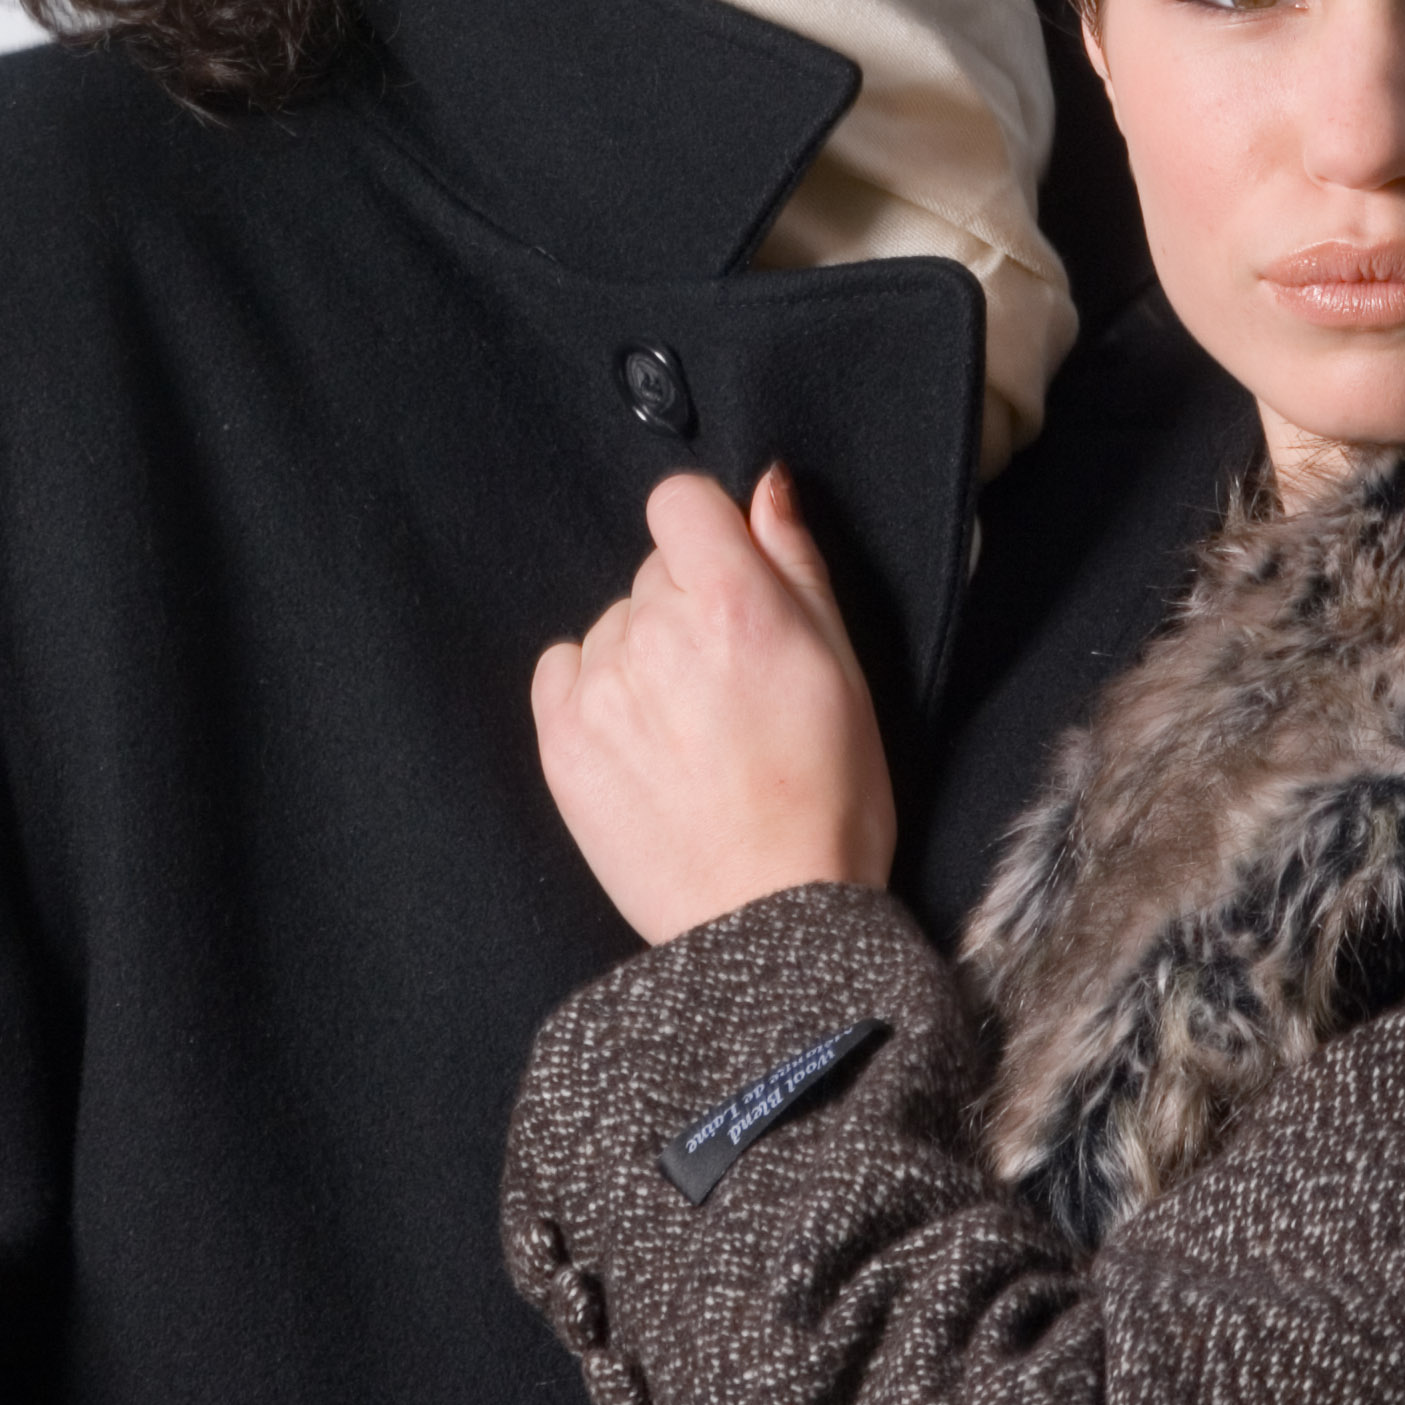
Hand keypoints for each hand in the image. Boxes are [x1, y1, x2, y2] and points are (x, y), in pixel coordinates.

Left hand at [530, 466, 896, 944]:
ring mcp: (602, 687)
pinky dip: (596, 692)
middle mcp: (657, 632)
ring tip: (692, 733)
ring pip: (614, 625)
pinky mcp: (562, 741)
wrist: (771, 920)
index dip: (708, 534)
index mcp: (733, 603)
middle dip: (688, 607)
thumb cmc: (830, 795)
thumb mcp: (843, 665)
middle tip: (731, 684)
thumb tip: (764, 484)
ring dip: (645, 657)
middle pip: (653, 572)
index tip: (731, 580)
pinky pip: (564, 670)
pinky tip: (643, 742)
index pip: (679, 502)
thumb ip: (795, 560)